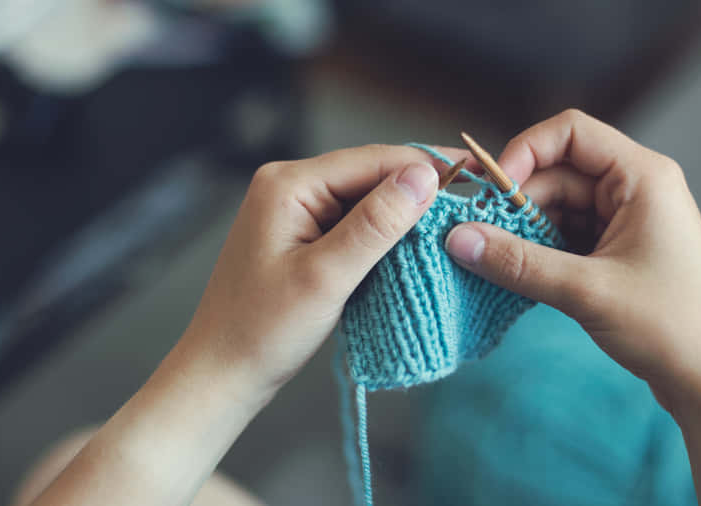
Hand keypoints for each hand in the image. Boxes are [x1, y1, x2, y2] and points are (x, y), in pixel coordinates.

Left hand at [183, 145, 458, 394]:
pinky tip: (415, 243)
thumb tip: (424, 176)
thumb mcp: (325, 277)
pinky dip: (384, 233)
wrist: (221, 372)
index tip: (478, 174)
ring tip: (455, 221)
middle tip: (474, 201)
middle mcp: (290, 186)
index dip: (427, 166)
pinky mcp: (303, 235)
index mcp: (288, 184)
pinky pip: (354, 222)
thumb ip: (375, 224)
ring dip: (405, 212)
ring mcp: (296, 210)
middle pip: (371, 175)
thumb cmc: (262, 330)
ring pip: (366, 199)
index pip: (373, 160)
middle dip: (420, 189)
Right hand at [445, 110, 700, 414]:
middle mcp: (636, 188)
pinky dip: (541, 251)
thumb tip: (457, 238)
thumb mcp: (587, 290)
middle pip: (558, 173)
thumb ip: (517, 262)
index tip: (491, 193)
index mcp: (643, 176)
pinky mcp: (618, 251)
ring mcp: (628, 220)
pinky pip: (568, 236)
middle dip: (517, 204)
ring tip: (494, 262)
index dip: (524, 152)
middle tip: (478, 238)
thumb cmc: (671, 327)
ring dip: (526, 232)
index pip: (570, 132)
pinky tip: (517, 274)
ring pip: (559, 207)